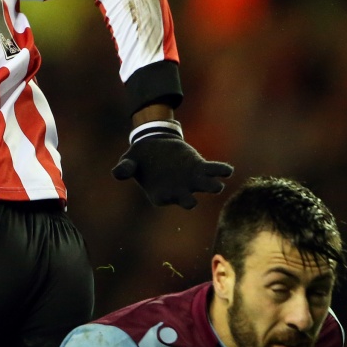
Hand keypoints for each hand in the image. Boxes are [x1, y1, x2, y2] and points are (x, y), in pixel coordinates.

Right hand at [112, 122, 232, 208]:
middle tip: (192, 200)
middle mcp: (178, 192)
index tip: (163, 194)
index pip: (165, 200)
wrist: (153, 144)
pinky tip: (227, 170)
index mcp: (160, 195)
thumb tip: (118, 172)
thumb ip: (124, 168)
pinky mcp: (199, 167)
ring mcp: (191, 180)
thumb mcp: (128, 161)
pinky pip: (213, 170)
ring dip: (212, 186)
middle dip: (190, 201)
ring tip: (216, 184)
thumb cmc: (139, 158)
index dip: (166, 198)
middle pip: (188, 201)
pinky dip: (221, 171)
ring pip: (205, 187)